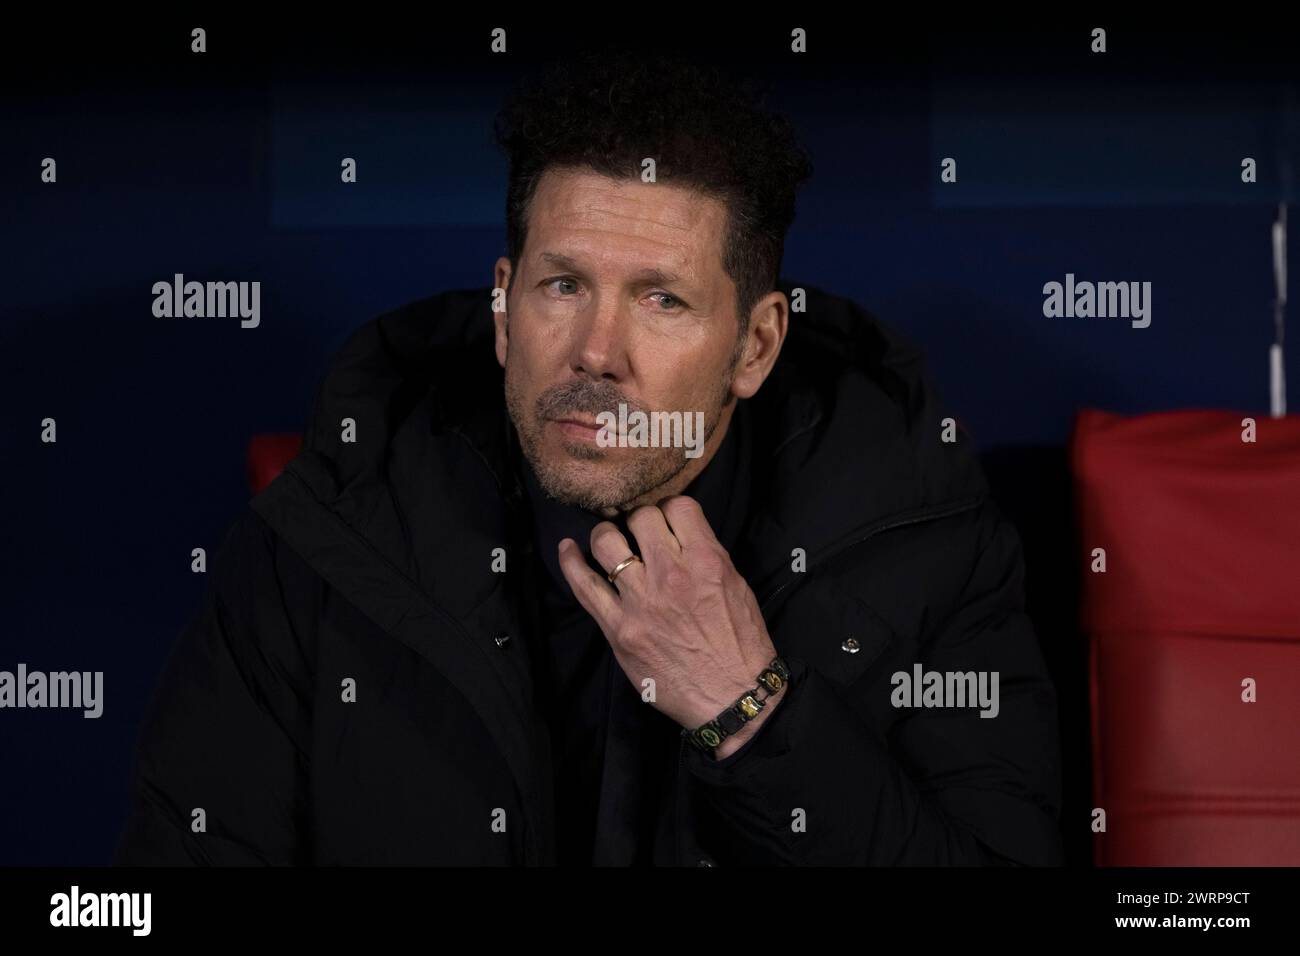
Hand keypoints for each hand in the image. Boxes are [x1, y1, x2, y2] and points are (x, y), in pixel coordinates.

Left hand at [557, 495, 784, 755]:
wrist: (732, 698)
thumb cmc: (741, 645)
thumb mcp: (738, 588)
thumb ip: (708, 556)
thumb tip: (681, 536)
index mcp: (707, 561)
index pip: (679, 507)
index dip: (671, 509)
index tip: (667, 520)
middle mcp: (671, 575)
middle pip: (641, 518)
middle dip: (641, 520)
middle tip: (641, 533)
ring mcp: (640, 601)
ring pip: (607, 543)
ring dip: (606, 535)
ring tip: (609, 540)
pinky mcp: (618, 628)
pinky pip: (584, 586)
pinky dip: (571, 563)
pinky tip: (567, 548)